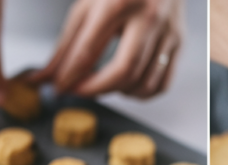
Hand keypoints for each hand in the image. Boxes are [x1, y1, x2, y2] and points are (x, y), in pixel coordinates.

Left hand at [31, 0, 183, 98]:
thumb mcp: (88, 4)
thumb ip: (68, 42)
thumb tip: (48, 76)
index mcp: (118, 2)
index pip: (89, 50)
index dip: (70, 76)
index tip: (59, 87)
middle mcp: (148, 17)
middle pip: (123, 71)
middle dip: (95, 89)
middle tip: (79, 90)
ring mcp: (168, 31)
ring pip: (144, 82)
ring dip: (118, 92)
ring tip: (104, 83)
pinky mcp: (179, 42)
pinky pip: (162, 83)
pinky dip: (142, 93)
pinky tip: (128, 84)